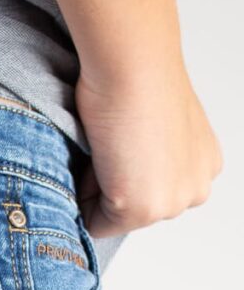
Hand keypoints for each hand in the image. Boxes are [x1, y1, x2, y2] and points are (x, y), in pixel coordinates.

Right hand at [75, 66, 222, 237]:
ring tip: (110, 147)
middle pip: (136, 215)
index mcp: (203, 167)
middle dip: (115, 187)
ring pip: (116, 220)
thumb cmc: (141, 78)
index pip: (153, 198)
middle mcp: (195, 190)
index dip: (127, 175)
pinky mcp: (140, 209)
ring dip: (101, 190)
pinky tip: (101, 157)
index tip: (126, 144)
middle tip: (116, 143)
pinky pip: (95, 224)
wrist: (134, 64)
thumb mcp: (161, 127)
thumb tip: (123, 170)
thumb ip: (154, 159)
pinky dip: (85, 196)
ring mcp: (170, 204)